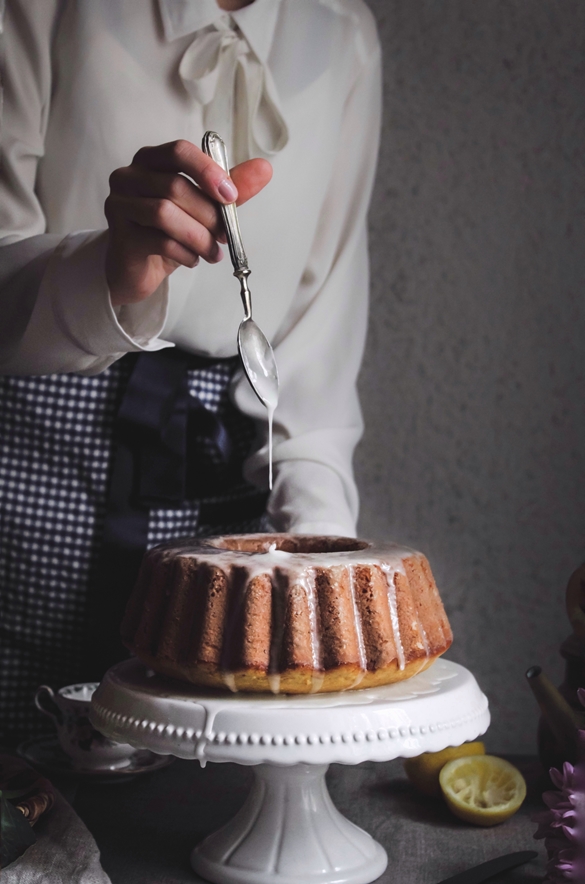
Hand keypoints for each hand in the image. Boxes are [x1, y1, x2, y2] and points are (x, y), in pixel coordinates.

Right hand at [104, 139, 271, 305]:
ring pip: (164, 213)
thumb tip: (263, 169)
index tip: (231, 195)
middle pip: (175, 186)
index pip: (179, 151)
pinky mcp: (120, 236)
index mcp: (151, 161)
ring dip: (198, 236)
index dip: (207, 170)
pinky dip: (184, 253)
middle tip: (224, 235)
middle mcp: (129, 177)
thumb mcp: (203, 208)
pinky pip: (158, 241)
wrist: (137, 269)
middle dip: (208, 214)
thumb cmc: (169, 232)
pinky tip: (193, 259)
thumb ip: (230, 187)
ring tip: (211, 252)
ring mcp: (119, 205)